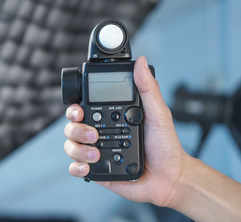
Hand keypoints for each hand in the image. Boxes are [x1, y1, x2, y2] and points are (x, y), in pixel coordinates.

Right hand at [64, 56, 189, 206]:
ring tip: (96, 154)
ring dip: (78, 149)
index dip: (74, 108)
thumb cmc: (165, 145)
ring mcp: (96, 151)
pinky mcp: (97, 170)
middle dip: (76, 129)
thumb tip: (142, 62)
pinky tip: (88, 166)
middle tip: (93, 134)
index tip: (79, 110)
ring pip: (71, 146)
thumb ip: (148, 88)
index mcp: (111, 117)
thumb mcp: (158, 113)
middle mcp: (100, 132)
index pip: (84, 107)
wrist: (169, 178)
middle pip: (72, 126)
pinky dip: (77, 167)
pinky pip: (76, 167)